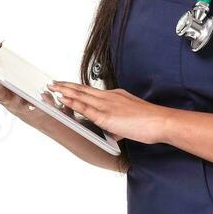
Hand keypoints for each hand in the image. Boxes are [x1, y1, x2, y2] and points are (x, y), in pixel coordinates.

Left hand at [45, 80, 166, 144]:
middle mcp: (109, 97)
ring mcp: (107, 104)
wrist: (160, 121)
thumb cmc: (150, 122)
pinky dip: (72, 102)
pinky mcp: (106, 115)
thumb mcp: (130, 121)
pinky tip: (63, 99)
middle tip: (54, 82)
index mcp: (116, 96)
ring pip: (81, 95)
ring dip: (65, 91)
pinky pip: (84, 107)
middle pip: (83, 89)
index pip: (92, 91)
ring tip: (53, 87)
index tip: (68, 86)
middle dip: (67, 85)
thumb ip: (118, 125)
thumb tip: (113, 131)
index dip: (78, 88)